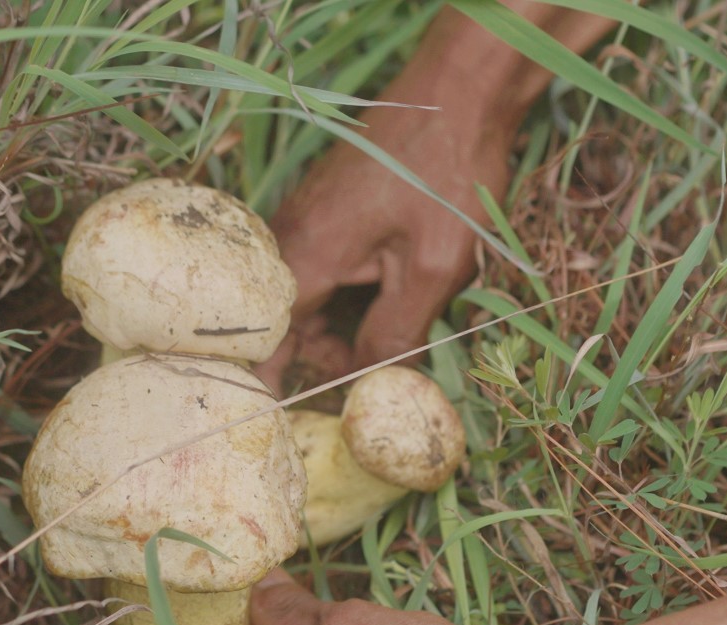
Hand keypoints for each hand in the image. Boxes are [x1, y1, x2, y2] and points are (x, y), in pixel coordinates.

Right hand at [256, 70, 514, 393]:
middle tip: (384, 376)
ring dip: (349, 325)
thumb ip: (396, 331)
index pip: (265, 346)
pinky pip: (328, 270)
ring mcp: (309, 221)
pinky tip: (399, 287)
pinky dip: (356, 292)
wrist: (461, 93)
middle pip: (290, 327)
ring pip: (312, 300)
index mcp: (305, 257)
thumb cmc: (446, 172)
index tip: (286, 429)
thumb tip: (373, 382)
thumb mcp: (433, 267)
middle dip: (331, 358)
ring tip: (405, 324)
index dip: (274, 393)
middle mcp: (292, 239)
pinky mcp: (331, 211)